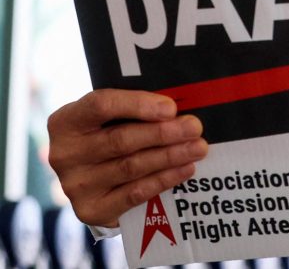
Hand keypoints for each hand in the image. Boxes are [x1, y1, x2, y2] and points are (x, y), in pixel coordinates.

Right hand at [47, 90, 207, 226]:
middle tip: (194, 128)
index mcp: (66, 121)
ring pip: (131, 167)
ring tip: (198, 148)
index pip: (100, 106)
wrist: (92, 178)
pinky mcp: (91, 209)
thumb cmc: (109, 134)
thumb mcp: (113, 117)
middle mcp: (64, 154)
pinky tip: (185, 169)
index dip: (137, 105)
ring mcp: (75, 185)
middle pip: (120, 140)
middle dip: (163, 133)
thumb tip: (177, 109)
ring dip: (170, 156)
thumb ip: (137, 109)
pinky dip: (163, 180)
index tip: (170, 108)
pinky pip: (134, 194)